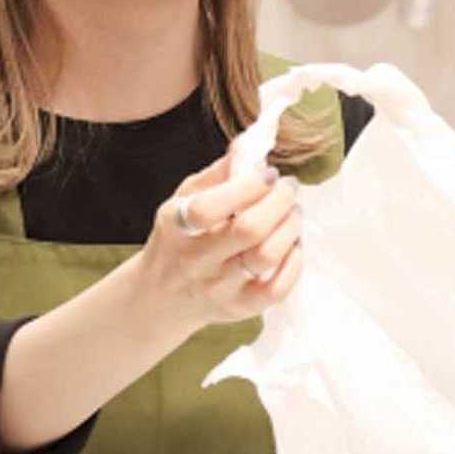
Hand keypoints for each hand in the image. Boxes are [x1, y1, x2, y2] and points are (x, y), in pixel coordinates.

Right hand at [138, 150, 303, 329]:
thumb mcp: (182, 200)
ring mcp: (218, 288)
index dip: (248, 186)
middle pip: (249, 230)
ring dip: (290, 228)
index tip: (268, 174)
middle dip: (280, 201)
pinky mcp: (239, 309)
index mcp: (178, 226)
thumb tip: (250, 145)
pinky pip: (277, 289)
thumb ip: (217, 173)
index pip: (211, 207)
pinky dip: (294, 262)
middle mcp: (196, 260)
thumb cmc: (178, 240)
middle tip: (289, 189)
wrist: (160, 298)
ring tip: (293, 213)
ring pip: (267, 257)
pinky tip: (292, 244)